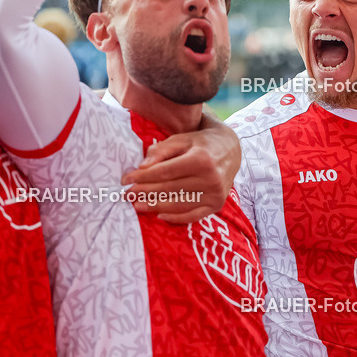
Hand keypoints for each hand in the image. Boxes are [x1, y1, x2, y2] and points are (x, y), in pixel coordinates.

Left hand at [122, 119, 239, 223]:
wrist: (230, 149)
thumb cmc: (200, 143)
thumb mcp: (181, 139)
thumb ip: (161, 150)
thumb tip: (142, 166)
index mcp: (201, 159)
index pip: (164, 172)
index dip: (142, 177)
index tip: (126, 179)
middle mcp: (210, 179)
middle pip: (169, 189)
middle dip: (145, 192)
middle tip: (126, 194)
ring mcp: (215, 194)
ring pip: (178, 204)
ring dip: (155, 206)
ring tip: (137, 205)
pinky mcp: (217, 205)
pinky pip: (193, 215)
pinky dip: (175, 217)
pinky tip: (159, 215)